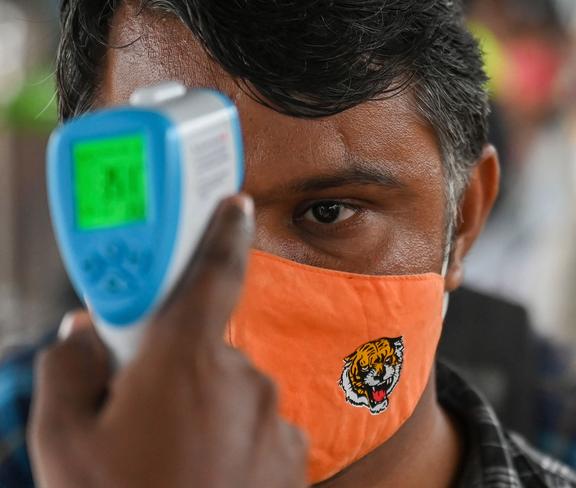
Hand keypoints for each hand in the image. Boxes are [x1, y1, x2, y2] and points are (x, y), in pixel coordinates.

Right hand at [28, 195, 306, 487]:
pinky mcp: (293, 455)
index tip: (236, 203)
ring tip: (171, 463)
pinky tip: (204, 478)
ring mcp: (274, 419)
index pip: (212, 274)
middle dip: (175, 369)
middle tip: (141, 414)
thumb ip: (70, 369)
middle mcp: (243, 380)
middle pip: (205, 349)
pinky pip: (257, 427)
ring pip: (231, 392)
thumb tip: (85, 335)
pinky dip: (232, 440)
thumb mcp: (62, 443)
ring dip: (203, 411)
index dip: (221, 232)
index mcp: (187, 361)